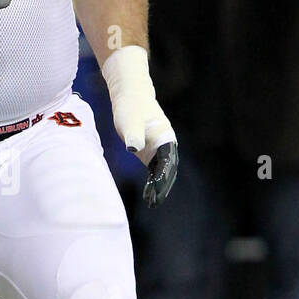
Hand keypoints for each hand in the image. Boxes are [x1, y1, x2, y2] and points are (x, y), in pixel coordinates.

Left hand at [102, 45, 177, 204]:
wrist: (130, 96)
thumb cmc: (130, 107)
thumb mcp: (129, 120)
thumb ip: (133, 134)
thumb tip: (134, 148)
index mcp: (165, 136)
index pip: (167, 161)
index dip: (163, 176)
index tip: (157, 189)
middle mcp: (166, 144)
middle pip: (169, 169)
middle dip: (163, 186)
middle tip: (155, 202)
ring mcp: (159, 148)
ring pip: (163, 171)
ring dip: (159, 186)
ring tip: (152, 202)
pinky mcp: (150, 151)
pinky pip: (154, 169)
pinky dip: (152, 181)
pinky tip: (147, 193)